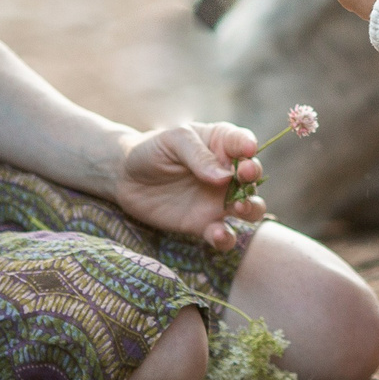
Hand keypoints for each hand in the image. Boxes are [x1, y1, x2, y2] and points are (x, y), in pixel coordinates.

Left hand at [116, 122, 264, 249]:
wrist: (125, 178)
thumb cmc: (152, 150)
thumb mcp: (173, 141)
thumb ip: (198, 155)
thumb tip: (223, 177)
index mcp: (220, 144)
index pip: (243, 143)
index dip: (248, 146)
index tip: (247, 152)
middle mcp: (227, 173)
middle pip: (253, 177)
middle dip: (254, 177)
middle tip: (244, 177)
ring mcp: (218, 200)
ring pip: (249, 207)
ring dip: (252, 208)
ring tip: (239, 208)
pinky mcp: (204, 225)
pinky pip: (223, 235)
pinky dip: (226, 238)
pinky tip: (217, 234)